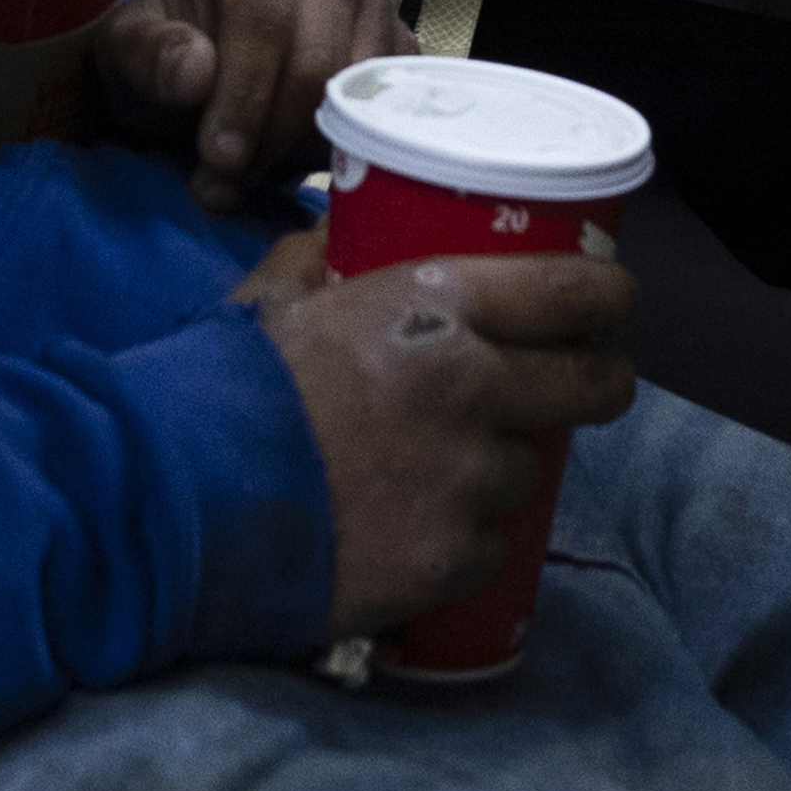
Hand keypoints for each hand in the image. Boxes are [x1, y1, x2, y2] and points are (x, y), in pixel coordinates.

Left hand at [90, 0, 409, 210]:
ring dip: (302, 150)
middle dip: (271, 134)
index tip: (217, 156)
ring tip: (247, 177)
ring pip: (358, 88)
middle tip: (224, 184)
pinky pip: (388, 105)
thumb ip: (150, 56)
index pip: (262, 12)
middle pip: (318, 56)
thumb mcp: (129, 48)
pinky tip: (290, 160)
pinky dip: (344, 146)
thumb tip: (197, 73)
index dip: (243, 93)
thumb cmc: (168, 41)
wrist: (205, 50)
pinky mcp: (400, 41)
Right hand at [232, 232, 637, 636]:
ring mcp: (469, 479)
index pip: (575, 289)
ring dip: (499, 462)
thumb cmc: (221, 385)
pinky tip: (408, 526)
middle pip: (595, 384)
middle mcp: (473, 387)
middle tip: (581, 382)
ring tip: (435, 466)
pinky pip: (488, 541)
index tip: (617, 301)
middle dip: (600, 379)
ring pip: (528, 466)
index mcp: (435, 304)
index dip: (614, 294)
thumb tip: (345, 233)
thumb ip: (322, 259)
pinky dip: (461, 536)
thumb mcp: (274, 295)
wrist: (172, 503)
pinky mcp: (452, 557)